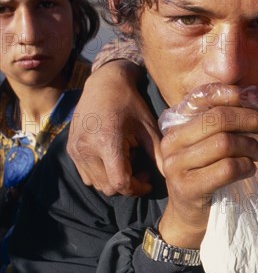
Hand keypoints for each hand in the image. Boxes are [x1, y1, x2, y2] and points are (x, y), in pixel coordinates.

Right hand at [67, 60, 160, 195]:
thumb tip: (170, 177)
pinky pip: (87, 176)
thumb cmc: (130, 105)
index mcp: (106, 142)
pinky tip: (115, 160)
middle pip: (109, 187)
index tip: (150, 181)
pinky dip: (102, 176)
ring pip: (97, 185)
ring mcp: (75, 150)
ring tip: (130, 163)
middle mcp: (86, 149)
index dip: (138, 188)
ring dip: (115, 181)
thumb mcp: (148, 128)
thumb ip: (158, 155)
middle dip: (129, 185)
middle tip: (143, 171)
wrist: (104, 84)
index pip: (120, 182)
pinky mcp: (71, 150)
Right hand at [158, 85, 257, 247]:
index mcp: (176, 125)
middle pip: (217, 119)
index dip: (231, 93)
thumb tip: (257, 94)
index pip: (201, 97)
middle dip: (249, 120)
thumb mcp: (215, 143)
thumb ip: (229, 120)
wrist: (190, 217)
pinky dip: (245, 167)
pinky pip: (226, 169)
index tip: (256, 97)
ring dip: (249, 146)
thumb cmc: (208, 175)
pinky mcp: (187, 188)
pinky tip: (249, 169)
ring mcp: (176, 165)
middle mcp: (172, 142)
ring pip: (224, 143)